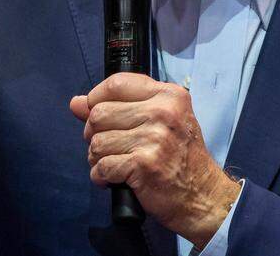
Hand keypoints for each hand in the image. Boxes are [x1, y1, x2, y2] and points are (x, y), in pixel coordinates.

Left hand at [69, 73, 240, 248]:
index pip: (116, 83)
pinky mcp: (144, 164)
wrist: (203, 195)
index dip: (96, 98)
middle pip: (99, 113)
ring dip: (97, 158)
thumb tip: (76, 102)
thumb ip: (118, 107)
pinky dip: (101, 176)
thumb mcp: (160, 121)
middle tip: (108, 146)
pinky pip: (102, 166)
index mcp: (169, 95)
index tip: (96, 113)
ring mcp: (153, 138)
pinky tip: (113, 179)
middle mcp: (162, 112)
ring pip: (97, 142)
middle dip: (94, 133)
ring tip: (113, 163)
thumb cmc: (181, 158)